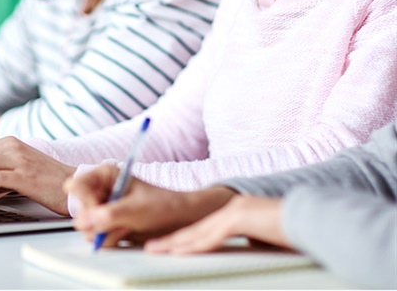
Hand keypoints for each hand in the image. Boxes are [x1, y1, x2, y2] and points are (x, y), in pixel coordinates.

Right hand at [66, 164, 236, 247]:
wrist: (178, 220)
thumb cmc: (162, 205)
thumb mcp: (136, 209)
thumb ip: (109, 215)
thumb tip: (84, 222)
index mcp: (105, 174)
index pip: (78, 185)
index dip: (84, 202)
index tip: (96, 213)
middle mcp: (101, 190)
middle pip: (79, 208)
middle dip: (96, 220)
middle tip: (117, 222)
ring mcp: (102, 208)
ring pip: (86, 226)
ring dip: (105, 231)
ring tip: (126, 225)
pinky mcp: (106, 224)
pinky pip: (96, 236)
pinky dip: (110, 238)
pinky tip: (126, 231)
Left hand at [145, 195, 289, 253]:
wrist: (312, 218)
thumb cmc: (294, 232)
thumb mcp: (266, 237)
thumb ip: (251, 239)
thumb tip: (247, 246)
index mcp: (235, 214)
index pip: (203, 230)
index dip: (183, 240)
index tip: (167, 247)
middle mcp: (230, 210)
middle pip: (194, 229)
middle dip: (171, 240)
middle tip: (150, 247)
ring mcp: (233, 212)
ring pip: (197, 232)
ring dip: (174, 243)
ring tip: (155, 250)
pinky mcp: (238, 218)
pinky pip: (212, 235)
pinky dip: (194, 245)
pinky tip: (178, 251)